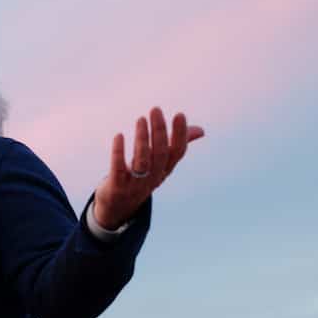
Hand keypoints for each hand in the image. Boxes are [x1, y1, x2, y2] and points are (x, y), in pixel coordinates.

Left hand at [93, 107, 204, 229]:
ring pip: (142, 162)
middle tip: (155, 110)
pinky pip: (118, 169)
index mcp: (165, 170)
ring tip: (140, 119)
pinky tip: (119, 136)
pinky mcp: (117, 187)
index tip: (179, 115)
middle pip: (160, 155)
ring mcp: (135, 184)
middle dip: (159, 131)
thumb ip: (176, 145)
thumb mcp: (160, 163)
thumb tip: (201, 131)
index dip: (180, 135)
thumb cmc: (140, 178)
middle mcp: (153, 178)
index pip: (177, 153)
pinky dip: (119, 152)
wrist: (118, 207)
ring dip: (142, 140)